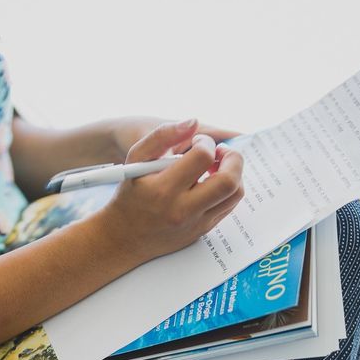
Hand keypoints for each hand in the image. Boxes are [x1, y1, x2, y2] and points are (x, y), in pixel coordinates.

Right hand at [98, 119, 243, 261]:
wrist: (124, 237)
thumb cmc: (130, 195)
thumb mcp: (135, 160)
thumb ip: (162, 135)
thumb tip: (193, 122)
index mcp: (164, 190)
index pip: (203, 157)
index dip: (206, 142)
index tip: (198, 142)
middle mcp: (183, 210)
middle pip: (228, 180)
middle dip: (233, 158)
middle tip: (221, 151)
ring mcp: (196, 223)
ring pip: (234, 194)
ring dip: (234, 173)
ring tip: (218, 166)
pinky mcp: (203, 230)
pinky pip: (229, 206)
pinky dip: (228, 189)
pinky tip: (213, 181)